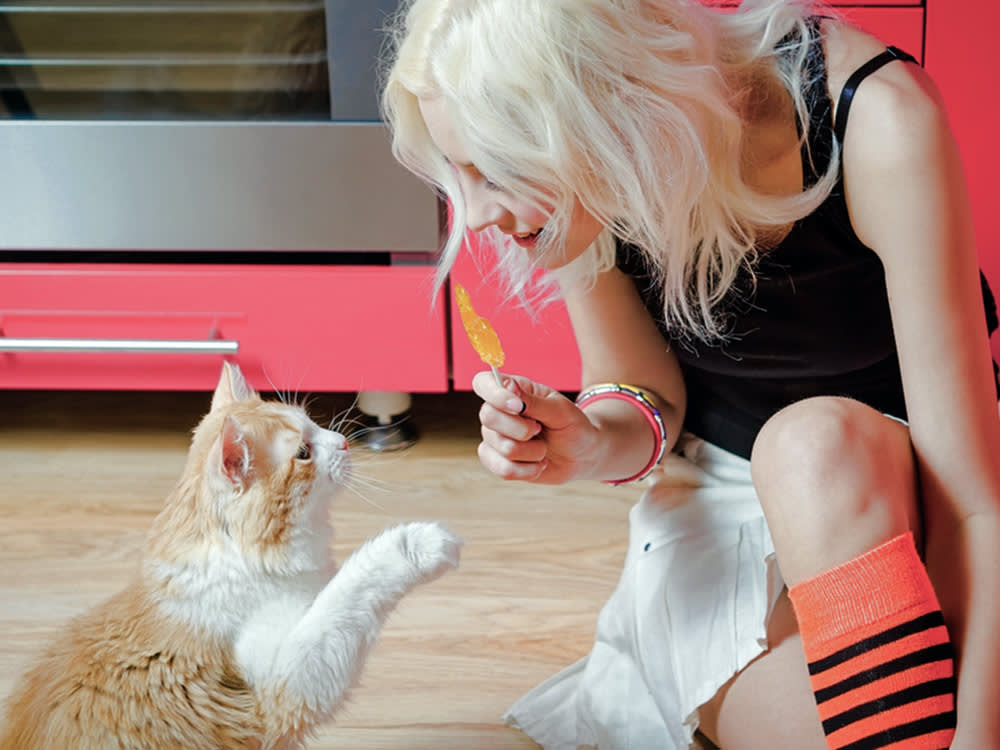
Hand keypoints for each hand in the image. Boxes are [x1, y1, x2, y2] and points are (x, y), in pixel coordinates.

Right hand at [471, 370, 599, 484]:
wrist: (582, 456)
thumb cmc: (572, 426)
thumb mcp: (560, 410)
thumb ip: (533, 401)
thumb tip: (507, 386)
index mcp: (512, 390)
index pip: (483, 383)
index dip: (494, 394)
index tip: (519, 407)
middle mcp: (498, 412)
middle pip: (488, 417)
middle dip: (521, 429)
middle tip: (540, 429)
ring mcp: (495, 437)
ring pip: (500, 447)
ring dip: (531, 452)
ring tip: (544, 449)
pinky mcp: (498, 461)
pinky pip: (502, 469)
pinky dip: (527, 471)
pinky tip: (539, 465)